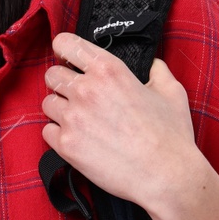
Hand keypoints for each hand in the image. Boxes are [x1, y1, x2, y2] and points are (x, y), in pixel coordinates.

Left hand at [39, 31, 204, 216]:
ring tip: (81, 120)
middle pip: (52, 74)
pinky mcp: (66, 145)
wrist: (166, 176)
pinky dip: (58, 135)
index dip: (63, 49)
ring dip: (60, 109)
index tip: (67, 57)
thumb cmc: (171, 136)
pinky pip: (47, 131)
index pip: (66, 44)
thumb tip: (151, 64)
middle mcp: (86, 90)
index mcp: (109, 70)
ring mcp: (73, 118)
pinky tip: (78, 139)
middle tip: (77, 95)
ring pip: (47, 103)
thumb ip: (156, 70)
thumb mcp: (171, 92)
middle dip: (62, 83)